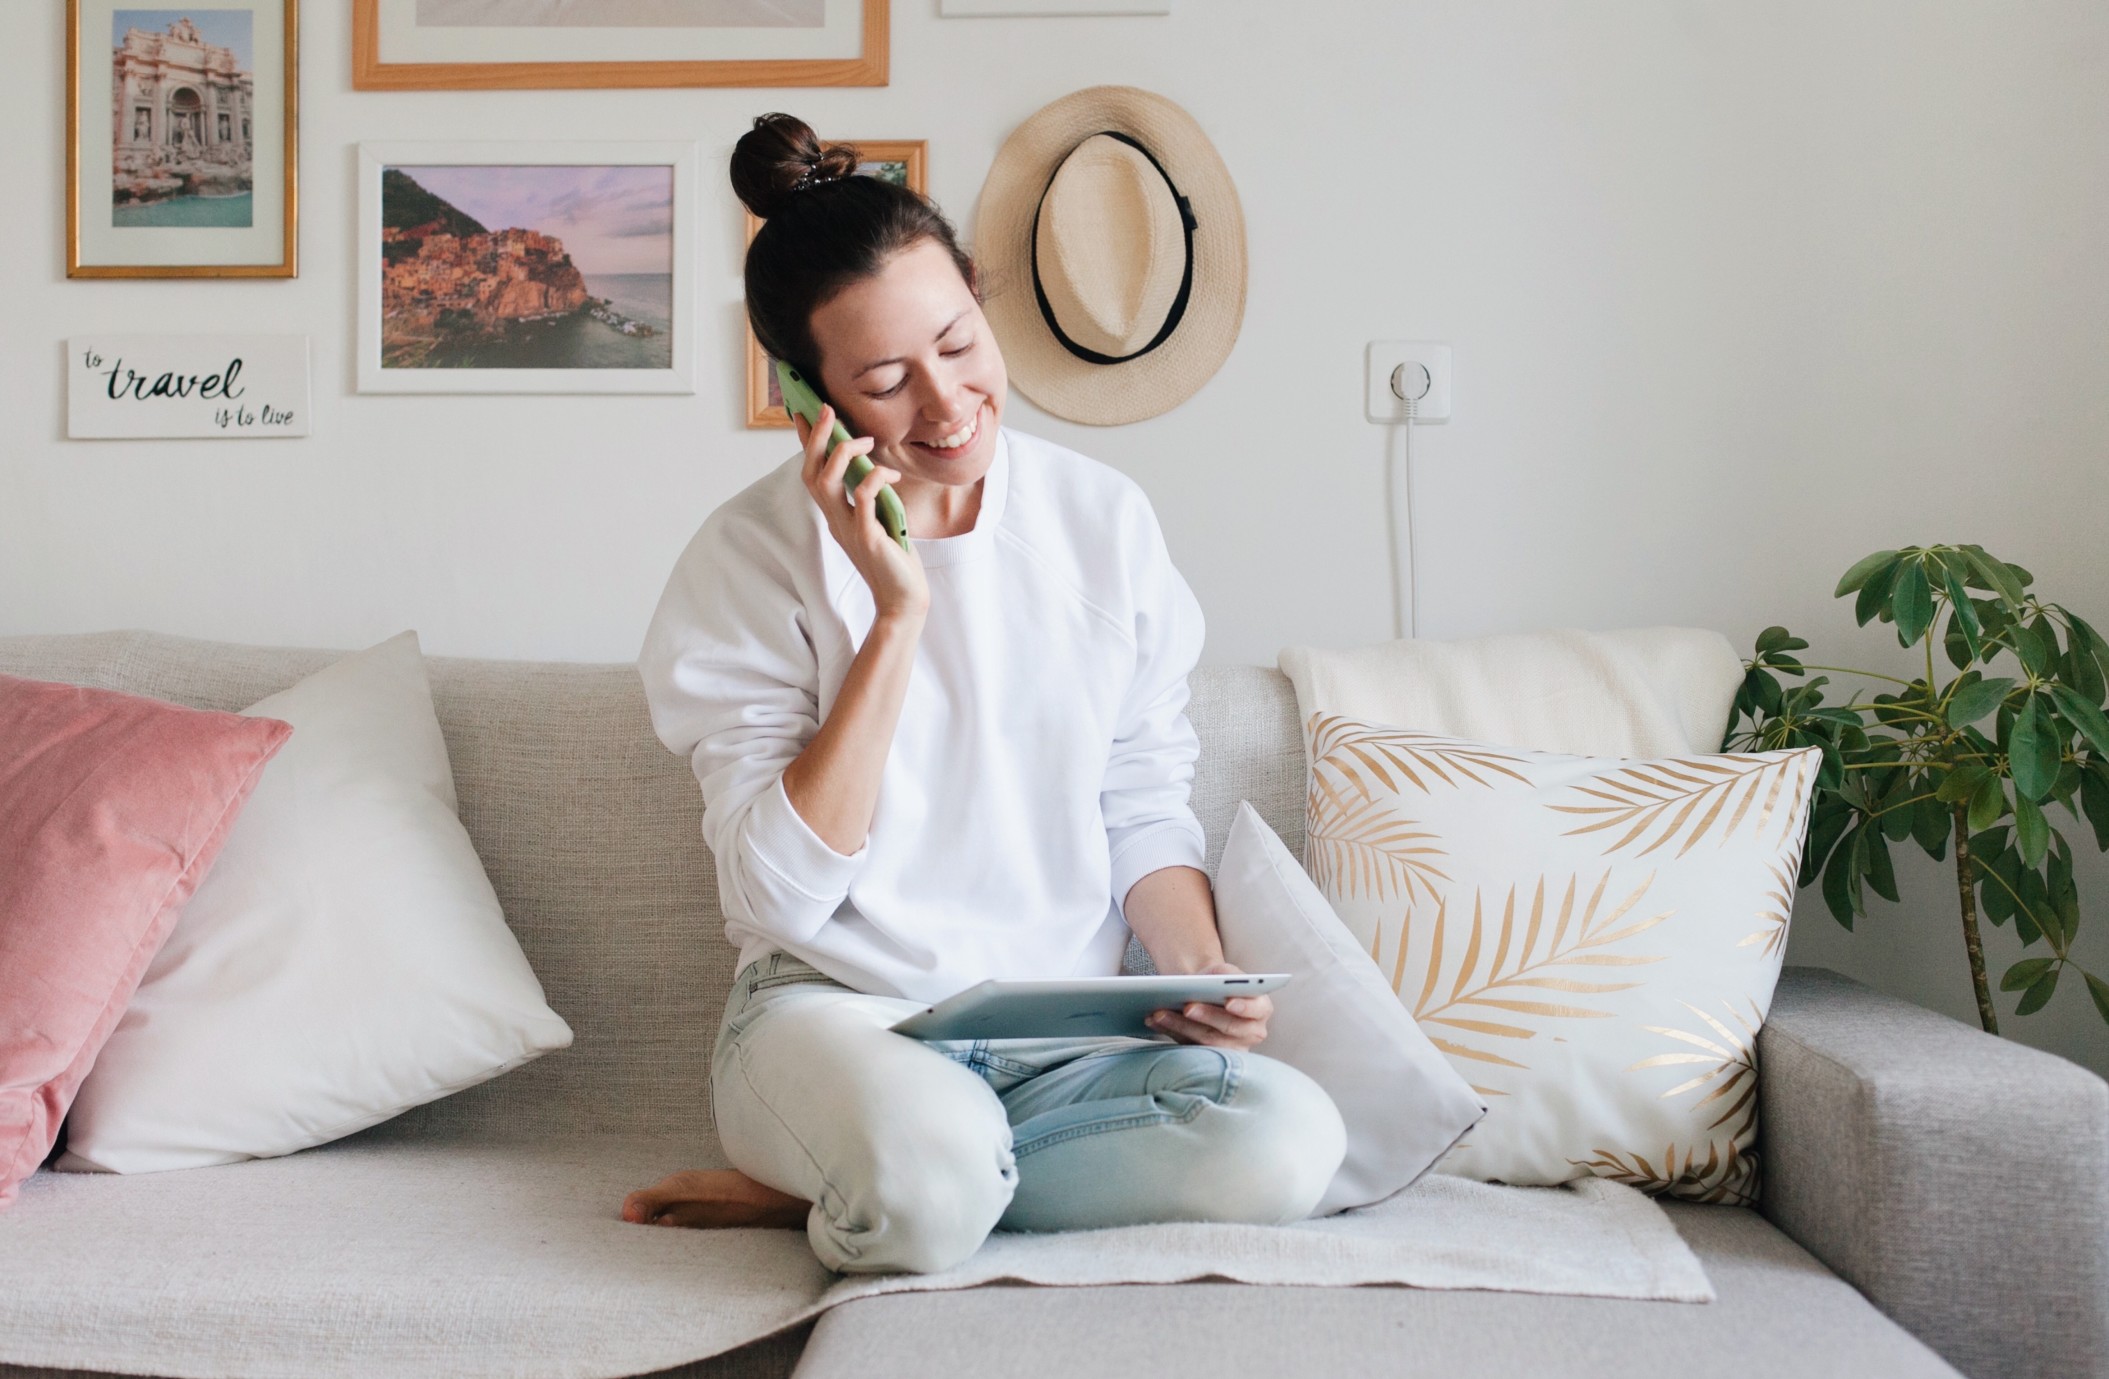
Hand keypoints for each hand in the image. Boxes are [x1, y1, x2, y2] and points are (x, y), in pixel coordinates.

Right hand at [796, 405, 927, 621]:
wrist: (902, 599)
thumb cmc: (895, 560)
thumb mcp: (880, 520)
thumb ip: (872, 498)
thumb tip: (873, 467)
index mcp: (836, 515)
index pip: (814, 473)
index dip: (807, 443)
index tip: (804, 413)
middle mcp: (835, 520)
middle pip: (811, 473)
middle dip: (817, 438)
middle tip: (827, 410)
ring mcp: (848, 528)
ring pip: (826, 482)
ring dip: (843, 453)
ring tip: (865, 441)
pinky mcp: (866, 536)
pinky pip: (862, 497)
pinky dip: (875, 478)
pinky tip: (891, 475)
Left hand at [1145, 960, 1271, 1050]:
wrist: (1208, 993)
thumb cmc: (1220, 980)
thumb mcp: (1226, 971)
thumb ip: (1226, 976)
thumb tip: (1213, 983)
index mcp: (1261, 1009)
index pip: (1256, 1010)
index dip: (1244, 1007)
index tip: (1229, 1001)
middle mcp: (1251, 1033)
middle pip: (1228, 1027)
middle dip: (1206, 1016)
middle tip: (1187, 1006)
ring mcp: (1231, 1048)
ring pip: (1205, 1041)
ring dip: (1180, 1026)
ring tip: (1160, 1013)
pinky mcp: (1209, 1057)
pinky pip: (1188, 1046)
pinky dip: (1168, 1032)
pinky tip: (1154, 1020)